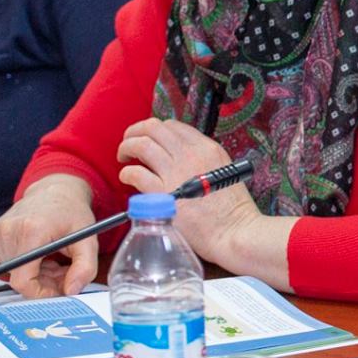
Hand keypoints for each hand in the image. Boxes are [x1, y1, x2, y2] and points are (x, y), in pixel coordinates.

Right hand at [0, 175, 97, 297]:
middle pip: (21, 278)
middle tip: (63, 271)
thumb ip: (85, 267)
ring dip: (37, 273)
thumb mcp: (89, 239)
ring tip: (53, 258)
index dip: (41, 293)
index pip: (23, 280)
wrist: (54, 191)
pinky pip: (8, 263)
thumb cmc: (71, 212)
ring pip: (15, 273)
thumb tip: (72, 291)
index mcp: (31, 231)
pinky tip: (40, 253)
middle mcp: (8, 231)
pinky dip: (26, 264)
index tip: (58, 292)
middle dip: (44, 282)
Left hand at [116, 118, 257, 258]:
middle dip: (135, 132)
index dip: (156, 131)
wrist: (234, 231)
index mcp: (207, 148)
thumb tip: (180, 160)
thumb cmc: (232, 210)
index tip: (150, 140)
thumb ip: (203, 162)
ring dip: (126, 148)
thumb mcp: (224, 172)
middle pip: (153, 128)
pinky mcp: (162, 193)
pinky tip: (127, 178)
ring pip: (141, 144)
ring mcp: (175, 172)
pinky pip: (135, 173)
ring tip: (124, 158)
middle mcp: (190, 154)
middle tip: (129, 143)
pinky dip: (126, 173)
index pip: (173, 126)